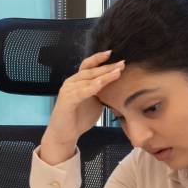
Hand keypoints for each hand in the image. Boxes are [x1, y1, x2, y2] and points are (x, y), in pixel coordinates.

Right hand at [39, 51, 124, 165]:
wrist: (64, 134)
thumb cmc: (79, 117)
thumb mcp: (95, 101)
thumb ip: (103, 92)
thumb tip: (122, 85)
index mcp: (78, 82)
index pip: (88, 66)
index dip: (99, 59)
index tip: (112, 53)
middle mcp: (71, 83)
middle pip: (90, 70)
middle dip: (107, 67)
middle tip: (122, 64)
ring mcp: (68, 91)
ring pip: (87, 80)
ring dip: (103, 76)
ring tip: (117, 73)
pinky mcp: (66, 101)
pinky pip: (80, 92)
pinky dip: (91, 88)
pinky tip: (100, 85)